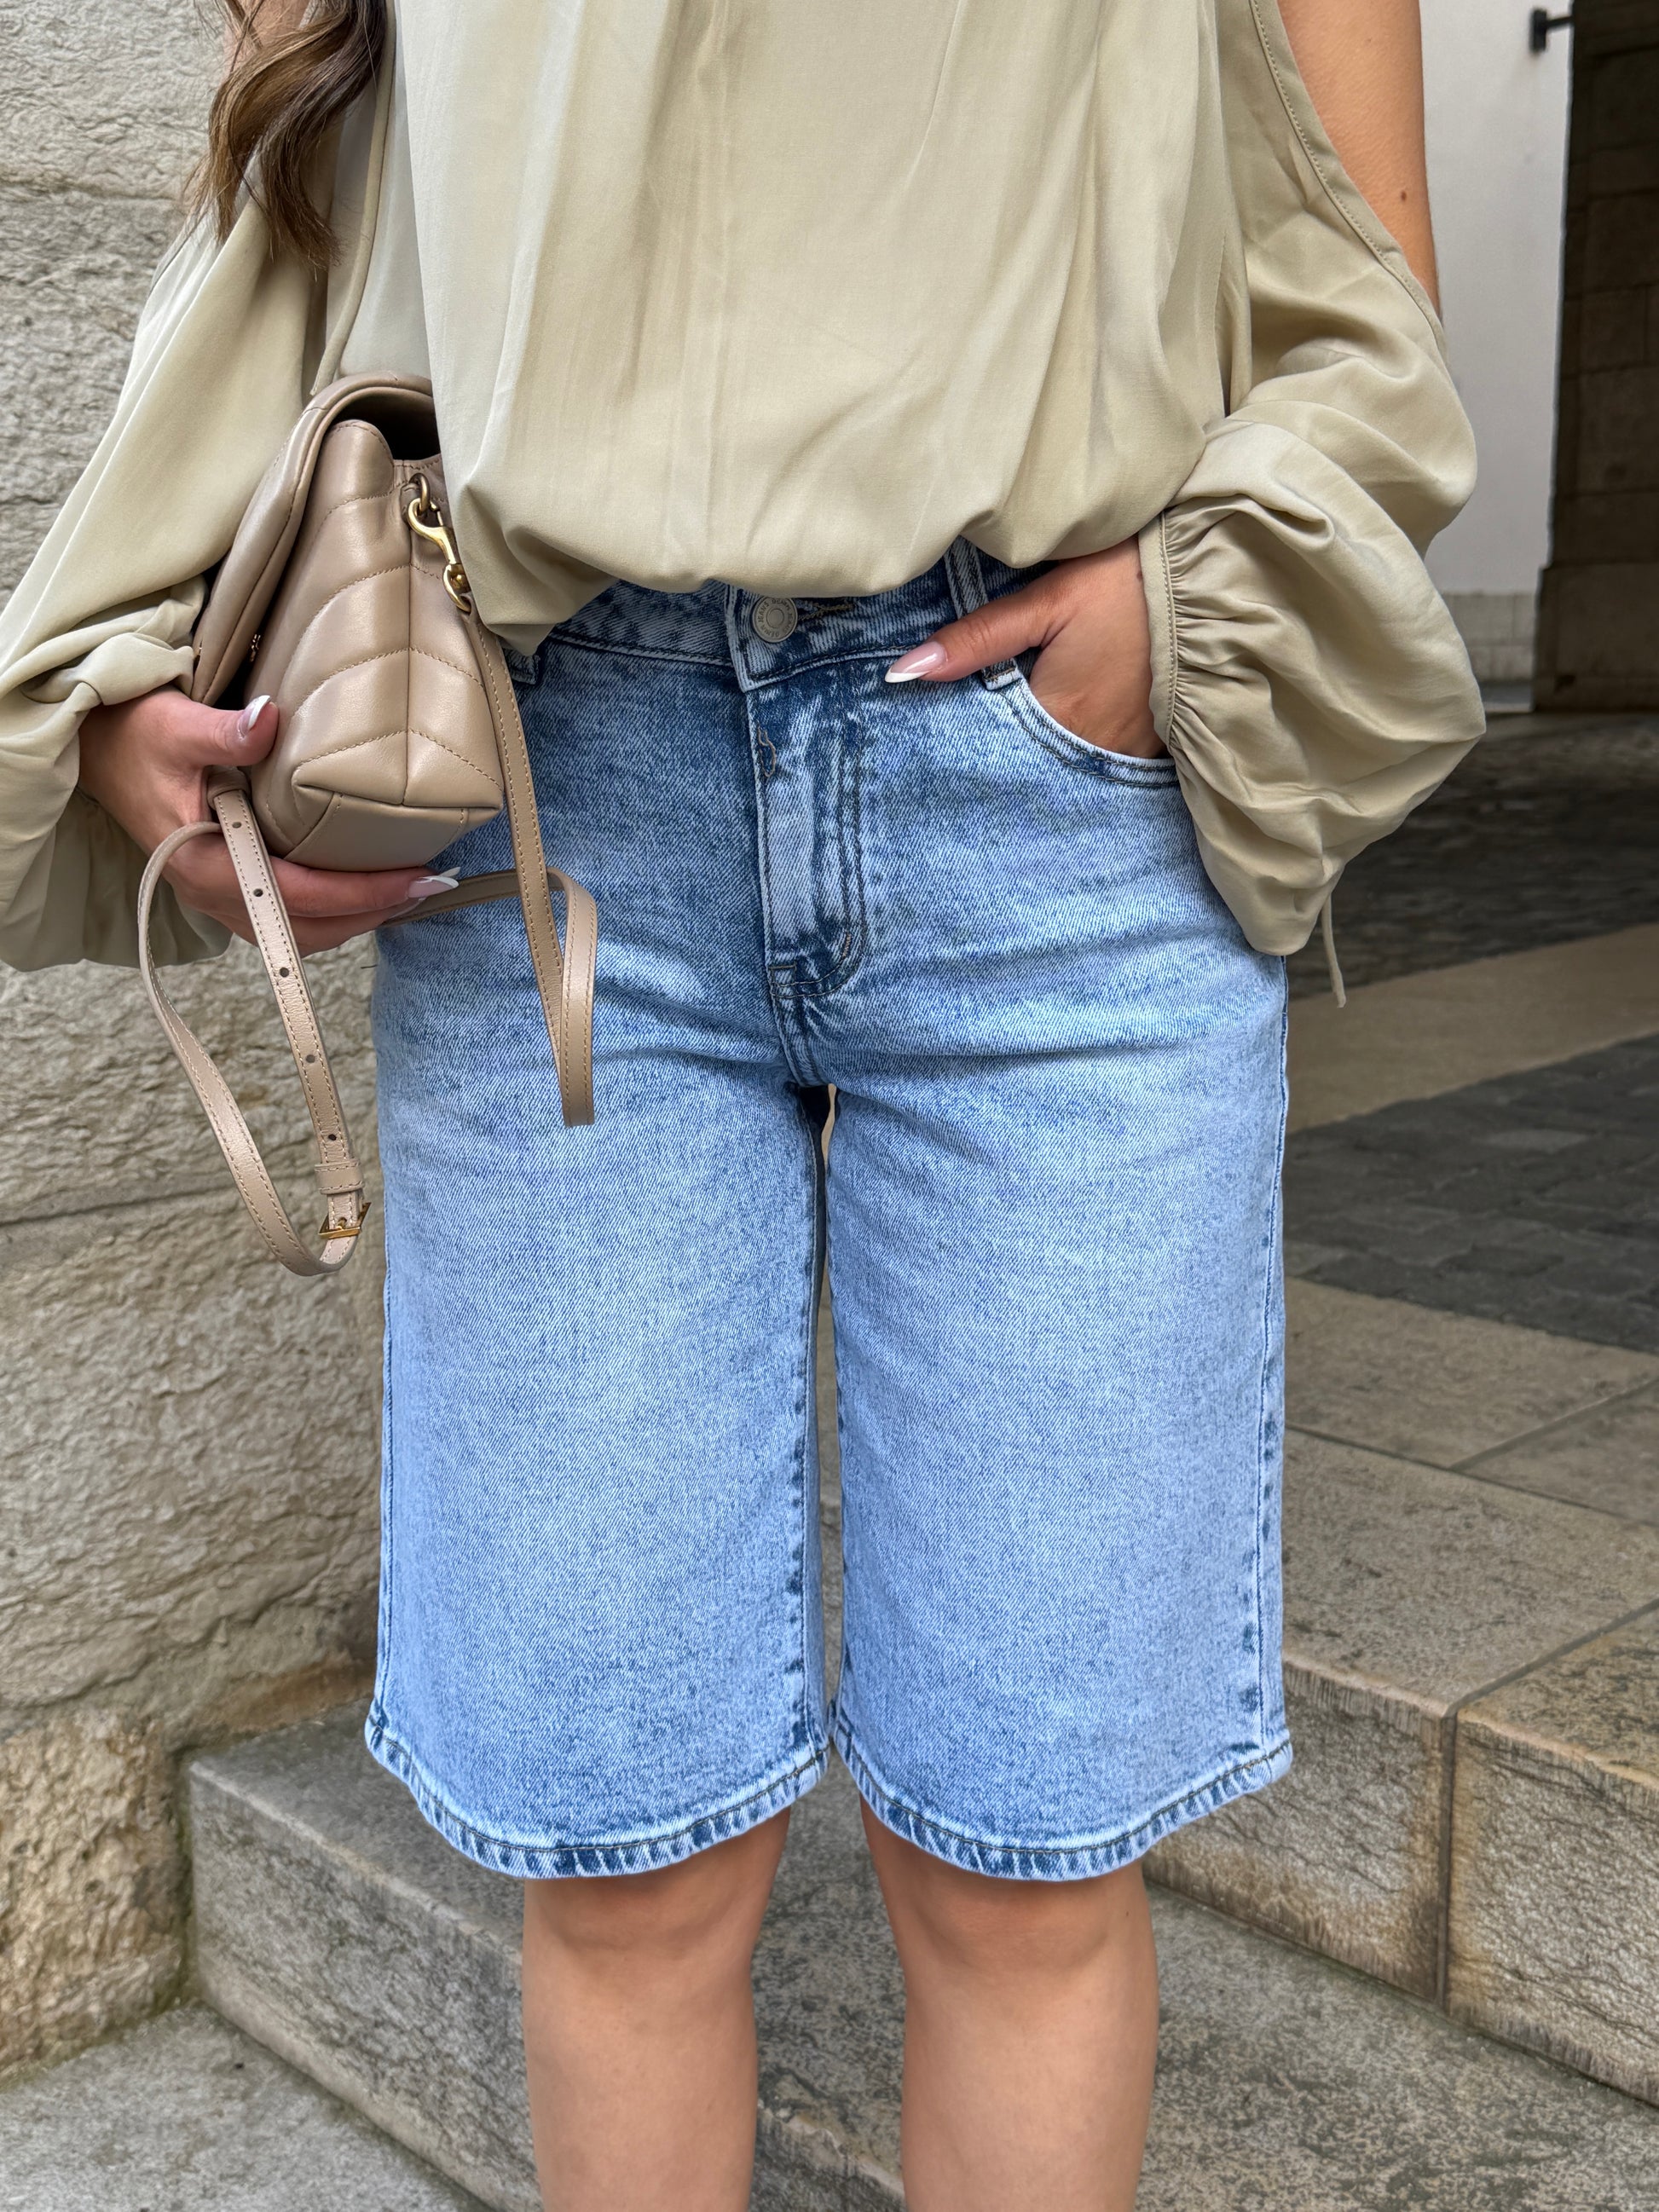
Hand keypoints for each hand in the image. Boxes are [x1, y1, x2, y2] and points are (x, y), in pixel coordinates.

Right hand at [78, 687, 457, 953]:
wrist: (92, 747)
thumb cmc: (133, 735)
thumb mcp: (176, 724)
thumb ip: (228, 732)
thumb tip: (270, 720)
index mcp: (202, 864)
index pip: (299, 894)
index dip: (362, 893)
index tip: (418, 878)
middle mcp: (208, 894)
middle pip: (306, 931)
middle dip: (371, 914)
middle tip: (428, 886)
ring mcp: (212, 898)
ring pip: (295, 936)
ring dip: (352, 921)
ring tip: (406, 893)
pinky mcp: (219, 890)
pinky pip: (281, 922)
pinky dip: (326, 915)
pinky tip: (360, 891)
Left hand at [885, 540, 1163, 758]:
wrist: (1212, 577)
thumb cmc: (1126, 582)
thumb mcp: (1047, 601)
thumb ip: (978, 641)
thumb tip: (906, 672)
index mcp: (1060, 717)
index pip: (995, 753)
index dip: (967, 746)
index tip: (939, 741)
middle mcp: (1095, 747)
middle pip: (1030, 765)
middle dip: (1001, 756)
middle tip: (965, 746)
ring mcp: (1129, 749)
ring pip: (1067, 766)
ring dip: (1041, 755)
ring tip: (1017, 733)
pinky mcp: (1154, 740)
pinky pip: (1103, 760)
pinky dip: (1079, 749)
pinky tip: (1065, 729)